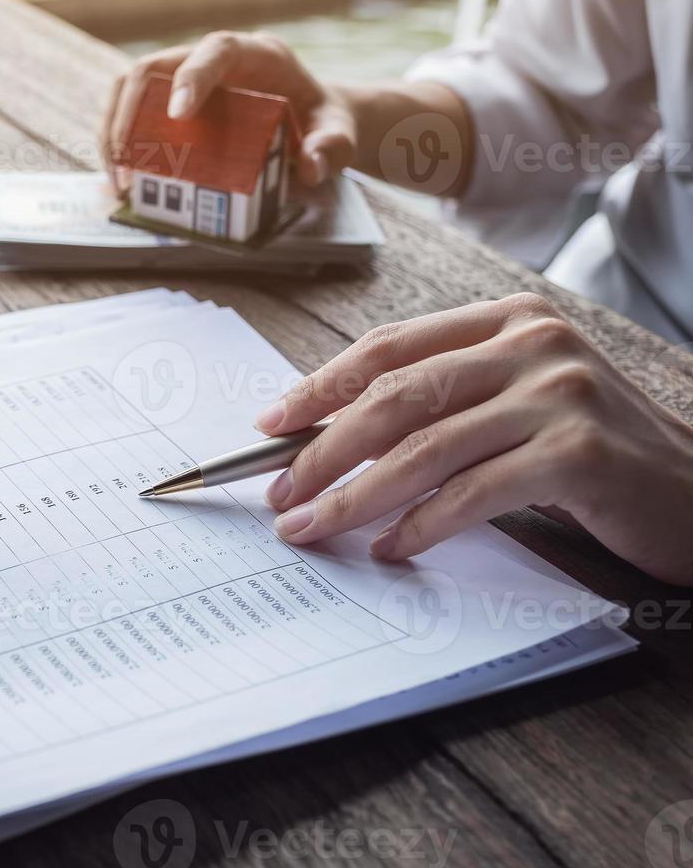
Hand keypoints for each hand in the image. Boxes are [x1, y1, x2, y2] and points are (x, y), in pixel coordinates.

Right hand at [101, 31, 357, 193]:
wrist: (309, 119)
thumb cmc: (321, 121)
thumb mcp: (338, 133)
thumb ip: (331, 147)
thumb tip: (307, 168)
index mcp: (255, 55)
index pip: (216, 50)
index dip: (192, 76)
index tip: (178, 116)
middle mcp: (210, 59)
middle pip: (150, 69)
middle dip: (128, 118)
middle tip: (126, 171)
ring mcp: (183, 79)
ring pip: (127, 89)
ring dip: (113, 134)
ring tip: (118, 182)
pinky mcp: (168, 103)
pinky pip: (129, 114)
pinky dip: (118, 145)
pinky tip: (120, 180)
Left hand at [255, 293, 692, 584]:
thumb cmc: (595, 454)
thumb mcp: (518, 403)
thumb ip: (445, 403)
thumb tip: (334, 440)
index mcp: (507, 320)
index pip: (389, 347)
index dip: (321, 386)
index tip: (270, 425)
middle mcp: (533, 343)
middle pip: (395, 395)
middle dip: (324, 450)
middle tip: (281, 492)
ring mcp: (559, 394)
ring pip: (424, 448)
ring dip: (355, 495)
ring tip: (314, 527)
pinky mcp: (578, 454)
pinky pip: (471, 493)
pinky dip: (421, 525)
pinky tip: (391, 547)